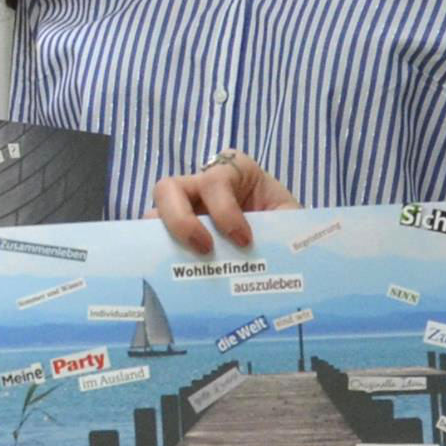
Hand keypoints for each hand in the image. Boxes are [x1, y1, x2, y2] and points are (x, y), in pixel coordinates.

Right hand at [149, 152, 293, 255]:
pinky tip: (174, 276)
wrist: (287, 247)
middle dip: (181, 221)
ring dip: (165, 239)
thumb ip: (284, 228)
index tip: (244, 240)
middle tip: (205, 250)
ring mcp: (183, 210)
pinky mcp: (174, 235)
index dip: (225, 210)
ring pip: (154, 213)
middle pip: (169, 189)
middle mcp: (201, 184)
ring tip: (181, 267)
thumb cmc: (289, 226)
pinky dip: (161, 256)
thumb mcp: (291, 221)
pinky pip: (155, 241)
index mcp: (234, 170)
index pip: (216, 181)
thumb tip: (278, 254)